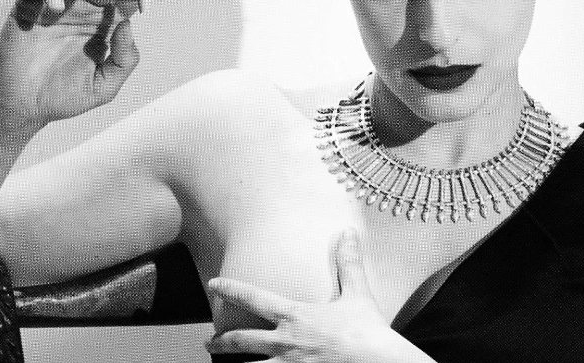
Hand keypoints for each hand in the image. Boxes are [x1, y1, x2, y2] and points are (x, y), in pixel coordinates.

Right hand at [0, 0, 165, 127]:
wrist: (25, 107)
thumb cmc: (66, 95)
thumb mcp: (105, 85)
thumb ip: (123, 59)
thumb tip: (128, 25)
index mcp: (106, 25)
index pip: (129, 0)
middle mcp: (85, 10)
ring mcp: (58, 5)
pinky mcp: (30, 5)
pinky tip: (57, 6)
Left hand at [206, 229, 408, 362]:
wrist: (376, 361)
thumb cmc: (366, 331)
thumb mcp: (356, 293)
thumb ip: (348, 264)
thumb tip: (348, 233)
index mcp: (295, 316)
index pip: (254, 298)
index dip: (231, 289)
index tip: (213, 285)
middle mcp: (284, 342)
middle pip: (241, 341)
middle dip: (221, 342)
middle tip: (208, 342)